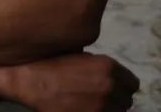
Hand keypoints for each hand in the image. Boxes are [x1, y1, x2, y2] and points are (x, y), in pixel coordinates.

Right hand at [13, 52, 140, 111]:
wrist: (28, 81)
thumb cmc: (49, 64)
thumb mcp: (78, 55)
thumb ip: (98, 64)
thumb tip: (110, 73)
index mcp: (108, 66)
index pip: (132, 82)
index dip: (121, 84)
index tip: (110, 86)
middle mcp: (110, 86)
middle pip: (127, 99)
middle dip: (116, 97)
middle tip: (98, 95)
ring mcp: (102, 105)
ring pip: (118, 111)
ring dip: (109, 107)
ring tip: (91, 103)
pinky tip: (84, 108)